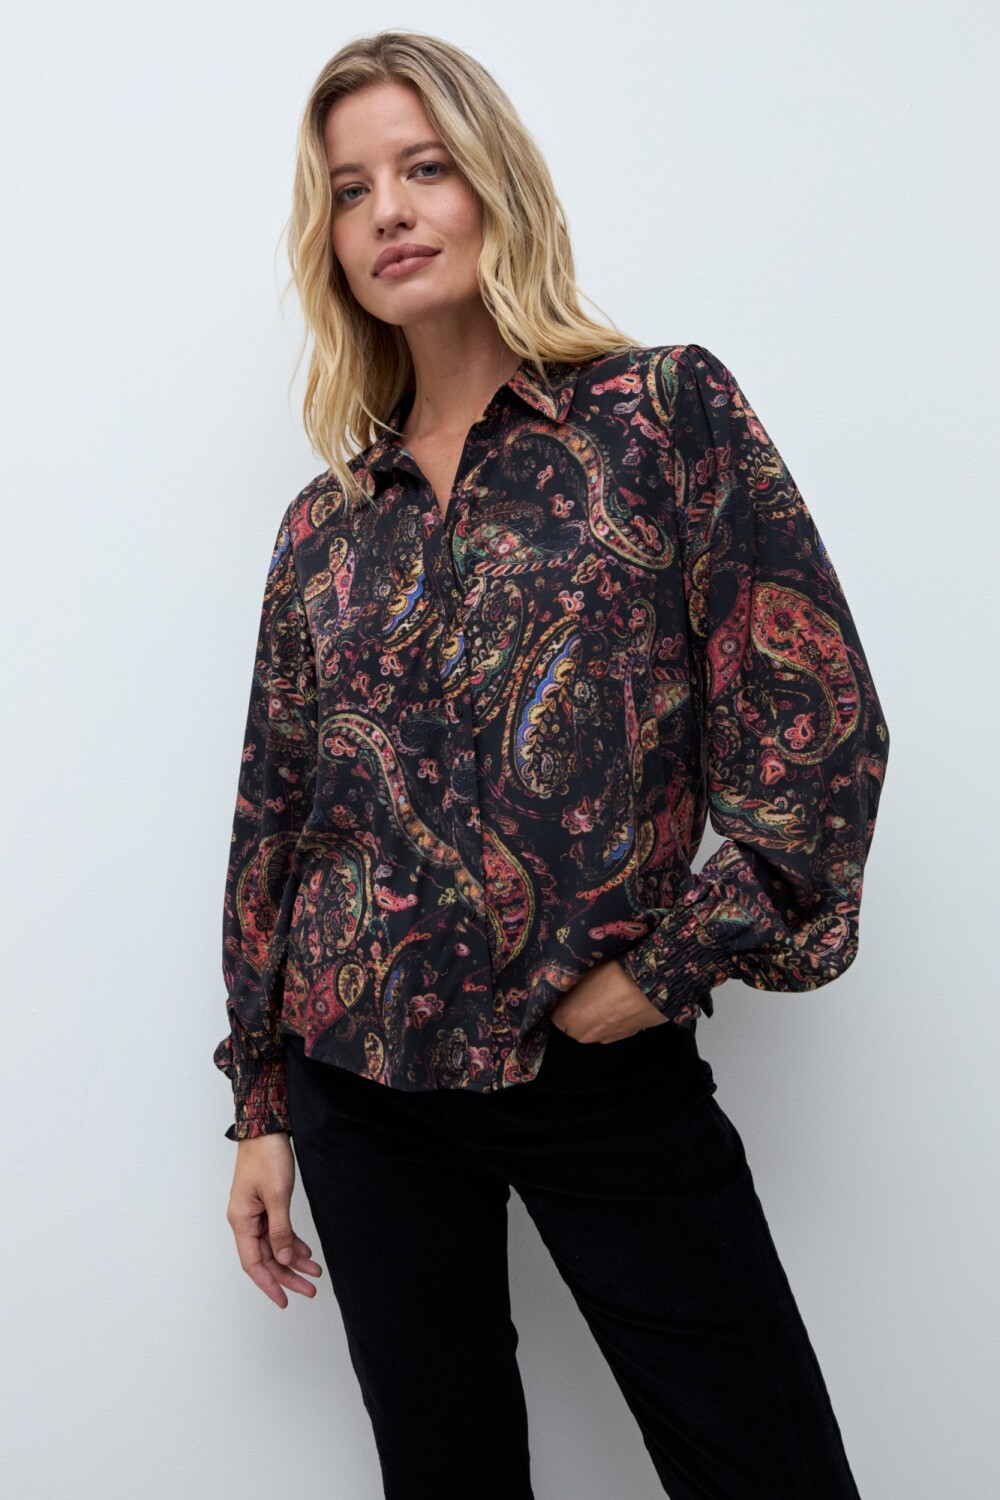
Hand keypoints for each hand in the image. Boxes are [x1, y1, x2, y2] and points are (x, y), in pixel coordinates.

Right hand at [227, 1132, 323, 1307]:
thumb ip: (281, 1230)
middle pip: (266, 1258)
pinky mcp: (266, 1204)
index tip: (283, 1301)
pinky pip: (278, 1232)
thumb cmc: (266, 1156)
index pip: (253, 1263)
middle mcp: (245, 1220)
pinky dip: (292, 1243)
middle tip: (309, 1290)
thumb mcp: (277, 1195)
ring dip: (293, 1261)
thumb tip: (284, 1260)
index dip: (268, 1284)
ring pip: (274, 1247)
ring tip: (314, 1274)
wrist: (265, 1128)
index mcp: (241, 1220)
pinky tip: (306, 1253)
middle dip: (287, 1276)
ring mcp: (255, 1213)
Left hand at [550, 959, 668, 1043]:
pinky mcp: (623, 1038)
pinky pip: (609, 1028)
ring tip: (607, 996)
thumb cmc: (611, 975)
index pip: (554, 1012)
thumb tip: (567, 985)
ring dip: (594, 1016)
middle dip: (576, 1010)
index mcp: (566, 1019)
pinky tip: (620, 1003)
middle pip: (571, 1023)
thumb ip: (571, 985)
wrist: (650, 987)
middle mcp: (581, 1035)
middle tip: (588, 991)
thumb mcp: (583, 972)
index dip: (561, 1000)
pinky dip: (611, 1018)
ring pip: (592, 1027)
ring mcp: (603, 1039)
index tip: (568, 989)